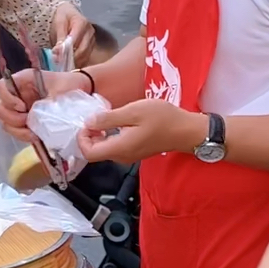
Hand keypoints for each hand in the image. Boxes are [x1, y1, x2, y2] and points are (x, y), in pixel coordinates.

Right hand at [0, 67, 87, 142]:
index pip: (1, 87)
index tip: (23, 106)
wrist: (81, 91)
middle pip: (0, 109)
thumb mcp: (60, 88)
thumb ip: (46, 101)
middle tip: (27, 122)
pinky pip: (17, 131)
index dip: (7, 98)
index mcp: (23, 80)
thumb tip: (34, 115)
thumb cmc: (69, 84)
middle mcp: (17, 94)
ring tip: (33, 134)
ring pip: (6, 123)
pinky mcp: (26, 120)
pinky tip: (36, 137)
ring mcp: (20, 109)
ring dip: (17, 131)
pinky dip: (23, 136)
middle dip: (11, 119)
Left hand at [52, 2, 95, 64]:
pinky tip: (70, 64)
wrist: (68, 14)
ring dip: (74, 62)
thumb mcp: (59, 24)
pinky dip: (78, 62)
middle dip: (71, 59)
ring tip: (63, 65)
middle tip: (59, 64)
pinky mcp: (91, 47)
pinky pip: (86, 58)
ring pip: (85, 56)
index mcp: (82, 23)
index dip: (67, 51)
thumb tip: (58, 52)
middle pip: (82, 50)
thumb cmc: (63, 18)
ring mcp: (92, 40)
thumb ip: (60, 38)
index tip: (58, 58)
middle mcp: (90, 32)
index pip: (76, 40)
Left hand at [78, 99, 205, 166]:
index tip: (87, 122)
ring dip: (101, 134)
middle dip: (90, 135)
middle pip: (96, 152)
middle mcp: (122, 156)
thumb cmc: (162, 119)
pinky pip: (116, 146)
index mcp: (119, 148)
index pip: (89, 153)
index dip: (82, 138)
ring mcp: (130, 155)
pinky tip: (119, 121)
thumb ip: (109, 118)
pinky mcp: (136, 151)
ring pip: (106, 149)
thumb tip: (89, 122)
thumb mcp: (133, 112)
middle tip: (96, 115)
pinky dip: (111, 135)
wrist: (186, 130)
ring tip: (107, 115)